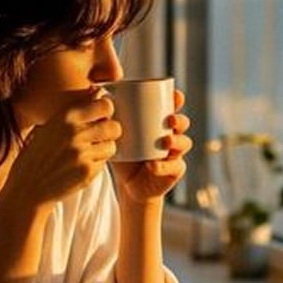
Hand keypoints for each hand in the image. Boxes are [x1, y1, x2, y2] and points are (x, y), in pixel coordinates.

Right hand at [0, 89, 119, 214]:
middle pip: (114, 126)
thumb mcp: (48, 128)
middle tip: (100, 138)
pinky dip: (96, 166)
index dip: (106, 111)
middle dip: (110, 132)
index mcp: (64, 117)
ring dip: (104, 150)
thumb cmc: (36, 157)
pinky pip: (104, 164)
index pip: (104, 105)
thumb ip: (72, 113)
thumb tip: (98, 93)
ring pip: (111, 146)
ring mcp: (82, 153)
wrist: (27, 189)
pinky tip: (79, 168)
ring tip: (88, 154)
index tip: (101, 117)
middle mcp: (74, 132)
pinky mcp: (87, 172)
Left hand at [112, 89, 191, 203]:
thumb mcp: (117, 138)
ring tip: (166, 141)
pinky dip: (163, 166)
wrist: (130, 186)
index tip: (175, 96)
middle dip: (179, 119)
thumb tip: (98, 100)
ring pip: (184, 143)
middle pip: (182, 123)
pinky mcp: (174, 171)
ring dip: (177, 140)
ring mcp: (175, 154)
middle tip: (170, 119)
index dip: (176, 100)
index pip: (172, 108)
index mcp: (159, 125)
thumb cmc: (124, 157)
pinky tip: (153, 165)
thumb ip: (111, 122)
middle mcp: (171, 136)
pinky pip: (175, 166)